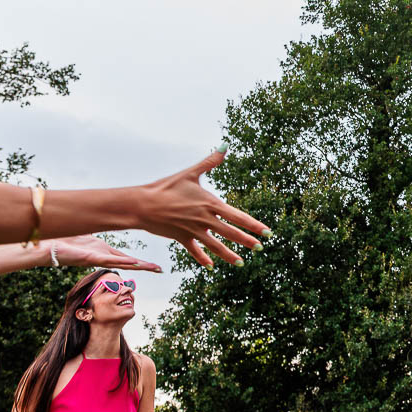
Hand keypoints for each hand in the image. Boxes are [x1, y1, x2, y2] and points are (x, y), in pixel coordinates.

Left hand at [49, 235, 162, 271]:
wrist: (44, 247)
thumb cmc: (60, 240)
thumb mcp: (82, 229)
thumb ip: (92, 224)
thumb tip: (99, 212)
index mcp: (102, 251)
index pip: (125, 257)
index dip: (140, 261)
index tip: (154, 265)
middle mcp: (101, 256)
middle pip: (128, 262)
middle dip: (144, 266)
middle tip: (160, 270)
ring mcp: (96, 258)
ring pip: (121, 262)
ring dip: (137, 265)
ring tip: (152, 267)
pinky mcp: (88, 258)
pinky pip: (108, 259)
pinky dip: (122, 261)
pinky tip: (133, 262)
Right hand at [137, 150, 267, 267]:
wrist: (143, 204)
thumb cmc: (166, 186)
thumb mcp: (190, 173)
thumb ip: (210, 161)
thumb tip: (225, 145)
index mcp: (211, 204)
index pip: (238, 217)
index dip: (254, 226)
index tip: (268, 232)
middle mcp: (205, 220)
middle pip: (231, 233)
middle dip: (247, 241)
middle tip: (261, 248)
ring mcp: (194, 231)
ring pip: (216, 246)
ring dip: (229, 255)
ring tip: (241, 262)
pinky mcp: (182, 238)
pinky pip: (195, 250)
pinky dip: (203, 258)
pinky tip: (211, 266)